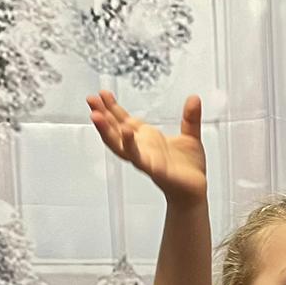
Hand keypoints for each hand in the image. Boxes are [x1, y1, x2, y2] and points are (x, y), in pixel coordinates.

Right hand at [87, 90, 206, 201]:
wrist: (195, 191)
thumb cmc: (188, 167)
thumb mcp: (190, 136)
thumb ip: (190, 117)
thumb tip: (194, 98)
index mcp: (146, 138)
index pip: (124, 120)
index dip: (112, 107)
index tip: (102, 93)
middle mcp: (141, 149)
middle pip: (116, 131)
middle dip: (102, 116)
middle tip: (90, 100)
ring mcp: (145, 160)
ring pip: (120, 146)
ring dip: (107, 131)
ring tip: (97, 116)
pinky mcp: (154, 170)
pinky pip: (139, 158)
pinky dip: (131, 146)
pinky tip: (125, 133)